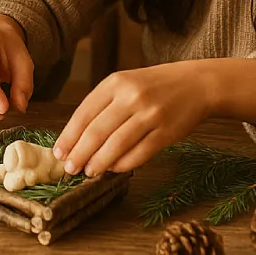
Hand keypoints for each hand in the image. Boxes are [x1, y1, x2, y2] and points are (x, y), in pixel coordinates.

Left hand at [53, 61, 210, 175]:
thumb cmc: (153, 86)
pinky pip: (139, 154)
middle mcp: (131, 97)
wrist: (196, 84)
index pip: (83, 114)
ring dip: (99, 163)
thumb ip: (103, 105)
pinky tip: (113, 169)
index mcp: (115, 82)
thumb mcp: (125, 83)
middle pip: (96, 132)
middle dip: (79, 154)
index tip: (59, 153)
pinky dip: (123, 165)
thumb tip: (77, 138)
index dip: (68, 136)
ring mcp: (150, 115)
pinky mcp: (167, 132)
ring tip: (88, 172)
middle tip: (70, 169)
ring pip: (116, 145)